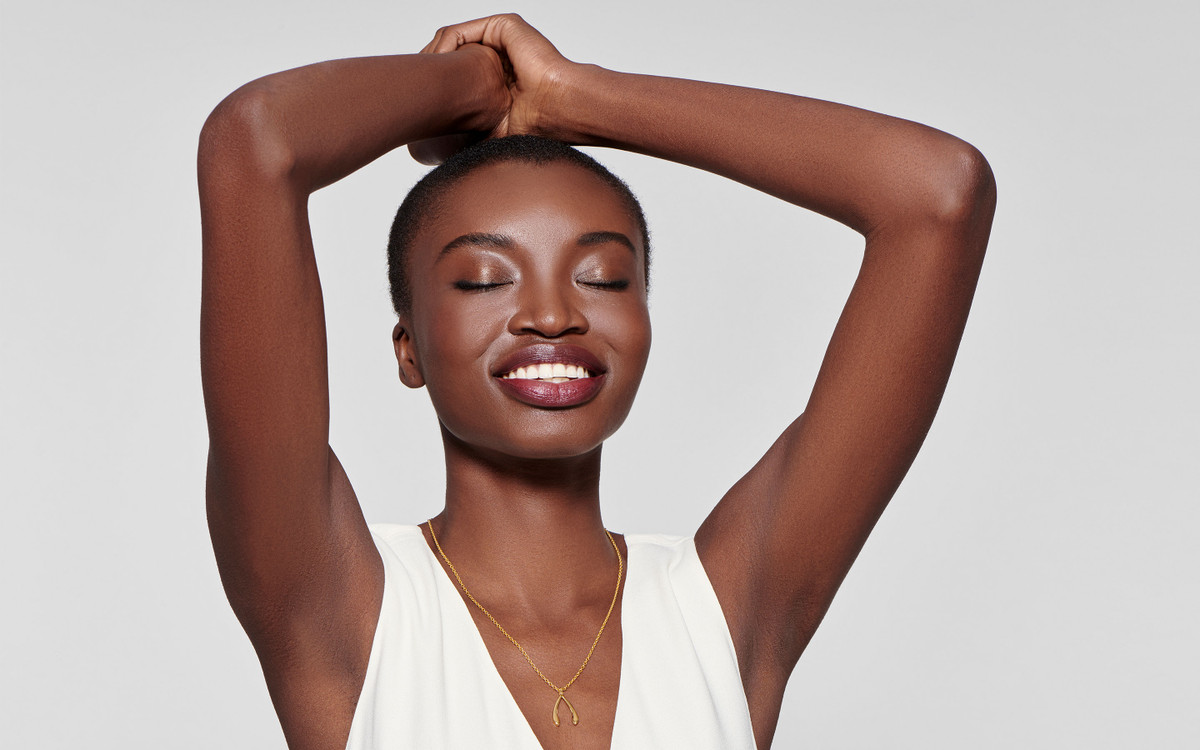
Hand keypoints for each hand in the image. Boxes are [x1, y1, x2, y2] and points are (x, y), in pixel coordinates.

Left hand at [408, 13, 573, 163]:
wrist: (558, 107)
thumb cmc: (536, 123)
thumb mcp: (493, 130)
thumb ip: (472, 132)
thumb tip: (441, 155)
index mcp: (499, 75)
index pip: (460, 73)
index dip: (440, 86)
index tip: (423, 102)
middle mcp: (500, 54)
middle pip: (453, 54)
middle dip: (432, 68)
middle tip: (417, 87)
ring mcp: (502, 38)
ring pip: (454, 41)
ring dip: (434, 56)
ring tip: (423, 76)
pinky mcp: (505, 26)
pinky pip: (462, 31)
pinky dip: (445, 44)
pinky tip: (437, 63)